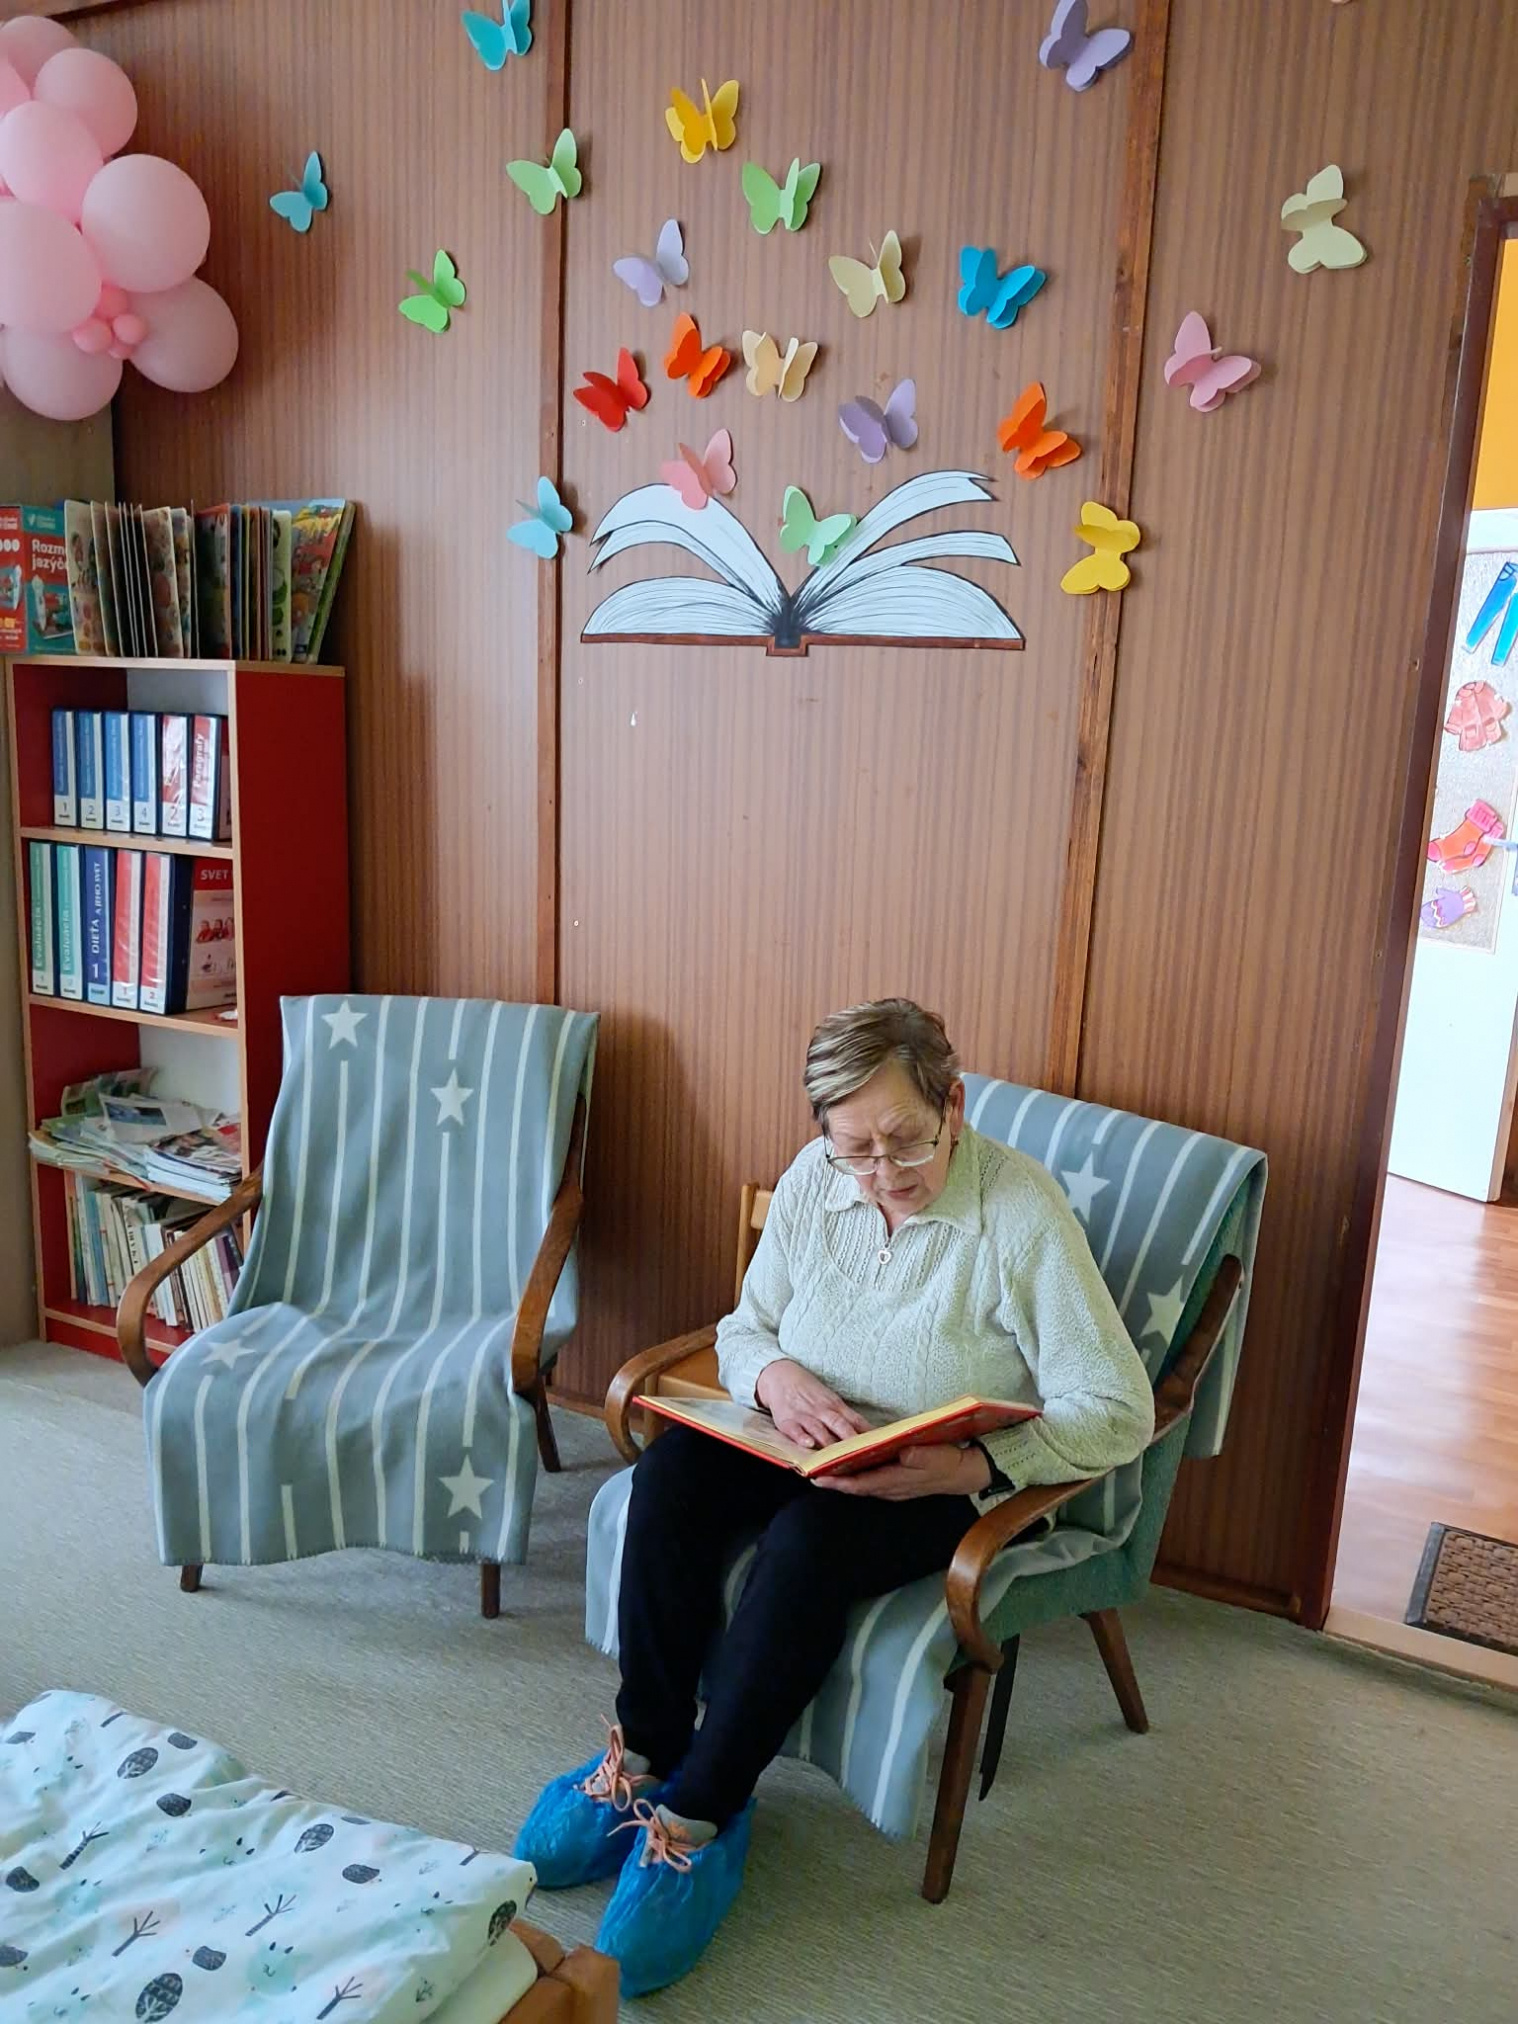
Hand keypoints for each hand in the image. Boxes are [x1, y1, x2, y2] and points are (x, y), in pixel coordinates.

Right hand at [755, 1359, 868, 1448]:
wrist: (781, 1376)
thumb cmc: (811, 1393)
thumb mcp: (832, 1401)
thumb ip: (848, 1419)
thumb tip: (871, 1435)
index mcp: (836, 1406)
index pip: (856, 1420)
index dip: (868, 1434)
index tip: (880, 1446)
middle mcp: (822, 1411)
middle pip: (840, 1425)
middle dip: (851, 1440)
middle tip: (862, 1454)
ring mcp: (805, 1415)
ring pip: (819, 1429)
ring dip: (828, 1442)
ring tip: (837, 1456)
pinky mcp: (787, 1420)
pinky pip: (795, 1430)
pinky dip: (801, 1437)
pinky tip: (808, 1444)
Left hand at [816, 1442, 991, 1499]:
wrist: (962, 1473)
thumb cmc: (946, 1462)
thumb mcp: (934, 1456)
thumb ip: (917, 1456)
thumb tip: (901, 1453)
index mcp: (894, 1481)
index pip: (859, 1484)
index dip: (837, 1482)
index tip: (817, 1478)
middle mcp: (889, 1489)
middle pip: (854, 1487)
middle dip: (833, 1482)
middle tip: (810, 1473)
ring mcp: (892, 1488)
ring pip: (860, 1485)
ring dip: (842, 1480)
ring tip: (823, 1469)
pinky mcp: (896, 1483)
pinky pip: (869, 1482)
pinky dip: (856, 1476)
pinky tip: (848, 1467)